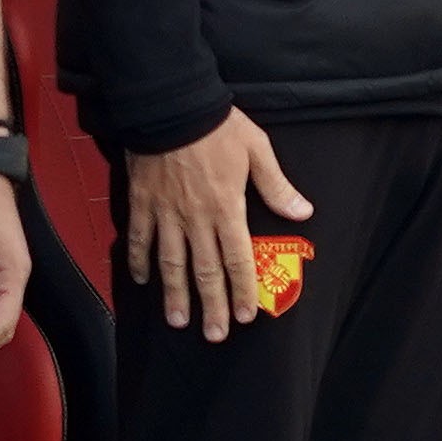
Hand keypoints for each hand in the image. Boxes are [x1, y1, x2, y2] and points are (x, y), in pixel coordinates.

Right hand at [121, 112, 312, 342]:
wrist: (171, 105)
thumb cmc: (218, 127)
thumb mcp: (258, 151)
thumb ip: (277, 186)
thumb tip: (303, 212)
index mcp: (226, 208)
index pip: (237, 259)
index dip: (241, 290)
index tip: (244, 317)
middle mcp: (195, 219)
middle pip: (204, 270)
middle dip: (211, 306)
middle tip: (214, 335)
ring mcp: (165, 213)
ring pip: (170, 263)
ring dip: (174, 294)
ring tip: (178, 321)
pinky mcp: (142, 203)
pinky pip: (140, 238)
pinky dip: (138, 261)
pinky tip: (140, 281)